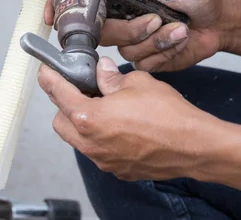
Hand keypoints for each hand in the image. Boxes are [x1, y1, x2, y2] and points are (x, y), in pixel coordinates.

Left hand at [37, 57, 223, 180]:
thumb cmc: (168, 115)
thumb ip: (112, 77)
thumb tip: (102, 71)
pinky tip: (120, 125)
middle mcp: (91, 143)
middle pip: (61, 122)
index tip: (46, 73)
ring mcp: (104, 159)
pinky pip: (99, 151)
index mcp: (90, 117)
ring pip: (78, 139)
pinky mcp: (118, 169)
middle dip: (65, 105)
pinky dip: (101, 138)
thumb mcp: (136, 82)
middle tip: (81, 90)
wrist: (194, 146)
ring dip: (82, 123)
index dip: (50, 80)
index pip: (58, 94)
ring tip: (104, 107)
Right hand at [45, 0, 226, 71]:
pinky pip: (143, 63)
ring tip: (178, 28)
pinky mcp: (145, 59)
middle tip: (156, 19)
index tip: (54, 16)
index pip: (83, 1)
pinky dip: (164, 52)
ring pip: (125, 49)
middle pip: (102, 31)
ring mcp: (131, 40)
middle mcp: (120, 18)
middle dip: (131, 29)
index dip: (63, 8)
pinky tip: (178, 40)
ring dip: (156, 40)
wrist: (218, 22)